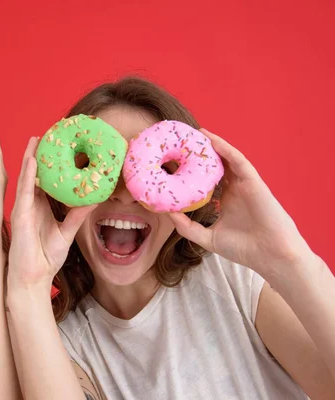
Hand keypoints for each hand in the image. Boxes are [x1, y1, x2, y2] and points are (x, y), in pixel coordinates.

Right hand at [8, 137, 95, 288]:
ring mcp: (23, 209)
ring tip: (36, 139)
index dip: (49, 164)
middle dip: (38, 155)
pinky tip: (32, 161)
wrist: (32, 279)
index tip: (58, 147)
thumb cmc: (46, 258)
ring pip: (27, 179)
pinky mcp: (20, 216)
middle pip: (33, 175)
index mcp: (39, 207)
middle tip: (45, 134)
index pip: (44, 181)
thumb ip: (78, 215)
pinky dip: (28, 176)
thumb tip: (95, 199)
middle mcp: (29, 205)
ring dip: (30, 158)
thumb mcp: (67, 232)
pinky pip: (24, 192)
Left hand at [168, 128, 312, 275]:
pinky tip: (212, 139)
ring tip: (194, 132)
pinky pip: (238, 161)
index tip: (172, 160)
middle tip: (181, 139)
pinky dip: (226, 149)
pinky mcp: (253, 181)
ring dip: (212, 144)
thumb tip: (166, 213)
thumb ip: (187, 227)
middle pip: (216, 164)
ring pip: (227, 158)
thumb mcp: (207, 238)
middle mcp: (234, 188)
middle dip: (201, 152)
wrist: (270, 256)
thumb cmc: (243, 248)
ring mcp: (244, 184)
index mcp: (225, 199)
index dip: (191, 169)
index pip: (206, 179)